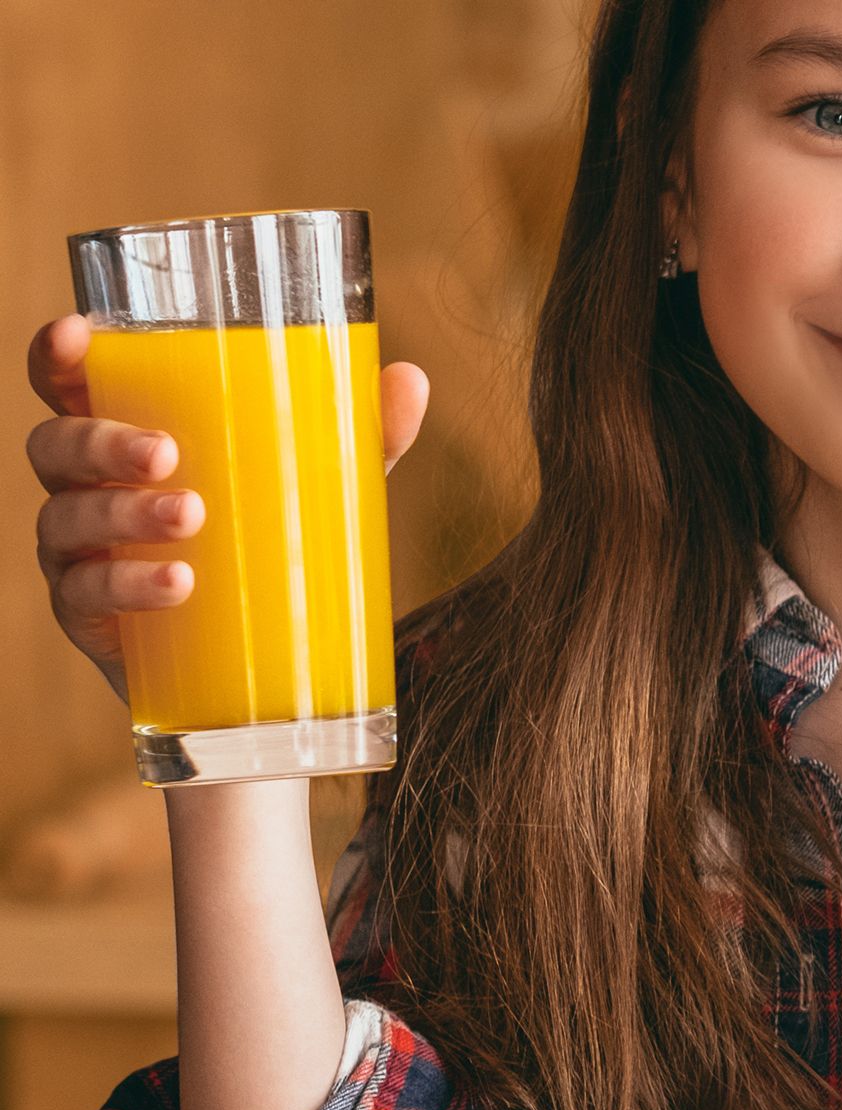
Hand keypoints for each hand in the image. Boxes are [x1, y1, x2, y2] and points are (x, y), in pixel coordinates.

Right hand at [25, 312, 431, 704]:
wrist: (254, 663)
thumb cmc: (269, 541)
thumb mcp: (318, 486)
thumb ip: (358, 435)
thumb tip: (409, 378)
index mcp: (124, 436)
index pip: (66, 385)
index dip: (55, 357)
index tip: (77, 337)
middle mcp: (85, 488)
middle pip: (57, 448)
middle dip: (102, 443)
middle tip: (166, 453)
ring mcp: (79, 553)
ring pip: (68, 519)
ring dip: (124, 513)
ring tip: (190, 515)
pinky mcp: (89, 617)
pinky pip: (87, 596)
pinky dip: (129, 585)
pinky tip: (176, 584)